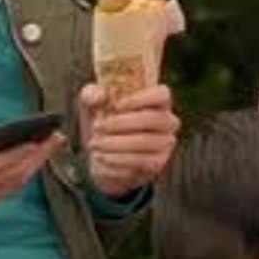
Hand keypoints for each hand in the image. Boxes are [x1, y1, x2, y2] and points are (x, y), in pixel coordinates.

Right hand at [0, 100, 64, 210]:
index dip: (11, 157)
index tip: (33, 142)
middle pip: (6, 176)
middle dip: (34, 157)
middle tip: (55, 136)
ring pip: (12, 185)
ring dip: (36, 165)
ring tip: (53, 143)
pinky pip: (10, 189)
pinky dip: (27, 173)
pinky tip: (40, 156)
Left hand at [81, 83, 179, 197]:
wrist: (102, 158)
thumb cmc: (103, 125)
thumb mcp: (91, 107)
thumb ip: (91, 95)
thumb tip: (99, 96)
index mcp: (156, 101)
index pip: (162, 94)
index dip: (142, 98)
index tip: (116, 105)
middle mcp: (167, 121)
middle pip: (154, 119)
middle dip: (122, 123)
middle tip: (97, 127)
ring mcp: (165, 144)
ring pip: (146, 142)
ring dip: (116, 143)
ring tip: (94, 144)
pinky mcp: (157, 164)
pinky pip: (141, 162)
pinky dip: (117, 160)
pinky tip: (101, 157)